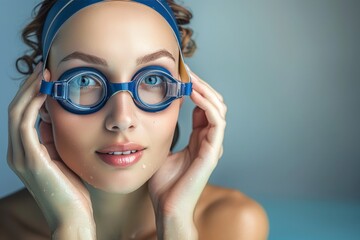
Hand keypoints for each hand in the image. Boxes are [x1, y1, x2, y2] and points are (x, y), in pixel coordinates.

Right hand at [7, 63, 94, 237]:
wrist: (73, 218)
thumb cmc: (73, 190)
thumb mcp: (64, 159)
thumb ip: (57, 141)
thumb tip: (59, 119)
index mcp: (26, 152)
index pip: (24, 115)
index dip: (32, 94)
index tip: (48, 77)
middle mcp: (18, 153)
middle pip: (16, 110)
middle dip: (29, 87)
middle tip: (44, 68)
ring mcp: (21, 156)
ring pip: (17, 113)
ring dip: (30, 90)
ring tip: (44, 73)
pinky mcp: (30, 159)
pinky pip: (25, 124)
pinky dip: (32, 104)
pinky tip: (46, 91)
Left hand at [148, 68, 226, 238]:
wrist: (167, 206)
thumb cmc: (164, 183)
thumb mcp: (163, 147)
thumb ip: (167, 128)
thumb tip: (163, 107)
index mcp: (199, 139)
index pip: (203, 107)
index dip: (195, 89)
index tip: (181, 74)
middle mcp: (209, 140)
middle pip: (214, 104)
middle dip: (201, 85)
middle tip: (186, 70)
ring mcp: (212, 145)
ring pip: (218, 108)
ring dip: (205, 90)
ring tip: (190, 77)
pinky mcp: (212, 151)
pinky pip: (216, 121)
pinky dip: (207, 104)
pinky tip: (193, 93)